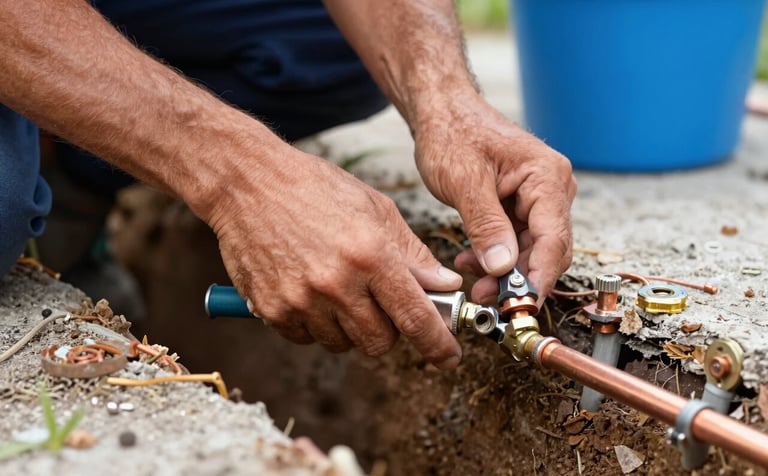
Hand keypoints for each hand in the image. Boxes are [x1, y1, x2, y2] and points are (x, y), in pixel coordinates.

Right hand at [206, 146, 462, 367]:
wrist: (247, 183)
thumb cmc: (315, 187)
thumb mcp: (376, 209)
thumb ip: (412, 253)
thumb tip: (445, 285)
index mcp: (371, 255)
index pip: (415, 317)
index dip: (437, 344)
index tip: (448, 356)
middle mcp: (337, 283)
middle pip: (379, 343)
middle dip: (388, 330)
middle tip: (379, 303)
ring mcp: (301, 300)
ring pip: (343, 344)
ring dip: (349, 327)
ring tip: (337, 287)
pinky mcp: (272, 310)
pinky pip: (307, 339)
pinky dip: (315, 324)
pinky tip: (310, 290)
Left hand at [413, 89, 576, 303]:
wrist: (443, 111)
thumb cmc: (453, 133)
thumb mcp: (464, 181)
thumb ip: (486, 225)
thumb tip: (503, 267)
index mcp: (546, 176)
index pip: (554, 238)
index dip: (540, 277)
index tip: (524, 306)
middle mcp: (551, 187)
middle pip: (547, 248)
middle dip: (520, 279)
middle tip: (489, 300)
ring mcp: (538, 197)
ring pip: (531, 249)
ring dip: (504, 272)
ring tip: (475, 285)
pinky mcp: (522, 204)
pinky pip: (516, 241)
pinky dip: (496, 256)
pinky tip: (471, 263)